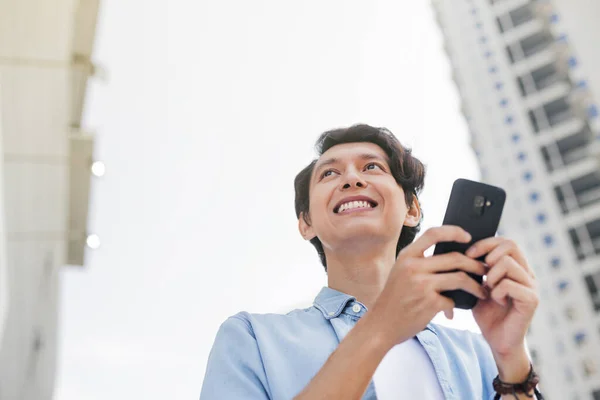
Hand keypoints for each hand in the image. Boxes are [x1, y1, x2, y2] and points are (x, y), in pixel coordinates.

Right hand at [369, 226, 487, 346]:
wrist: (381, 325)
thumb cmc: (394, 298)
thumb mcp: (401, 272)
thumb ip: (420, 263)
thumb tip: (453, 257)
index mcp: (407, 255)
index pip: (433, 233)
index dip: (454, 232)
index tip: (467, 236)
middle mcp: (413, 266)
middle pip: (455, 258)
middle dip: (476, 265)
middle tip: (484, 271)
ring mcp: (421, 284)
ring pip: (460, 278)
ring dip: (476, 286)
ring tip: (482, 292)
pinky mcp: (428, 303)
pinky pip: (452, 301)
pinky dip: (454, 307)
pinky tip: (450, 313)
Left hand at [468, 237, 538, 360]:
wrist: (497, 341)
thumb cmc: (486, 312)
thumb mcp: (477, 285)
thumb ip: (477, 268)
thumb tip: (463, 248)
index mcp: (517, 267)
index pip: (506, 241)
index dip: (486, 243)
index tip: (468, 254)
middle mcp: (527, 273)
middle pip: (511, 245)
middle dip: (488, 255)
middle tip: (481, 273)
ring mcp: (532, 285)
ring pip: (508, 263)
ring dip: (491, 276)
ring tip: (489, 290)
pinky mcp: (532, 299)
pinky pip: (510, 284)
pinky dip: (497, 292)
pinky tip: (496, 301)